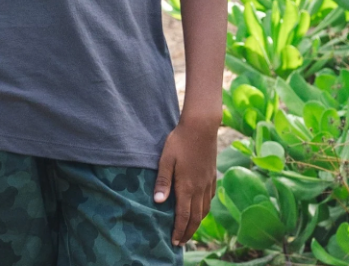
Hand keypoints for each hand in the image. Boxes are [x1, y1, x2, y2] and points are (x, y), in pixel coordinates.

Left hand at [153, 116, 218, 246]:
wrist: (201, 128)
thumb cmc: (179, 141)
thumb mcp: (166, 159)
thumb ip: (163, 181)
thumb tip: (157, 202)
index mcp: (187, 186)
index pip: (183, 215)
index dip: (179, 230)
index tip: (174, 242)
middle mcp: (199, 189)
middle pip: (195, 218)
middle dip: (188, 232)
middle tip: (181, 242)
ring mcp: (208, 183)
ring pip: (204, 210)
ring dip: (197, 223)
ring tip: (189, 230)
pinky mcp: (212, 176)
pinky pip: (209, 199)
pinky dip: (204, 210)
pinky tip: (200, 209)